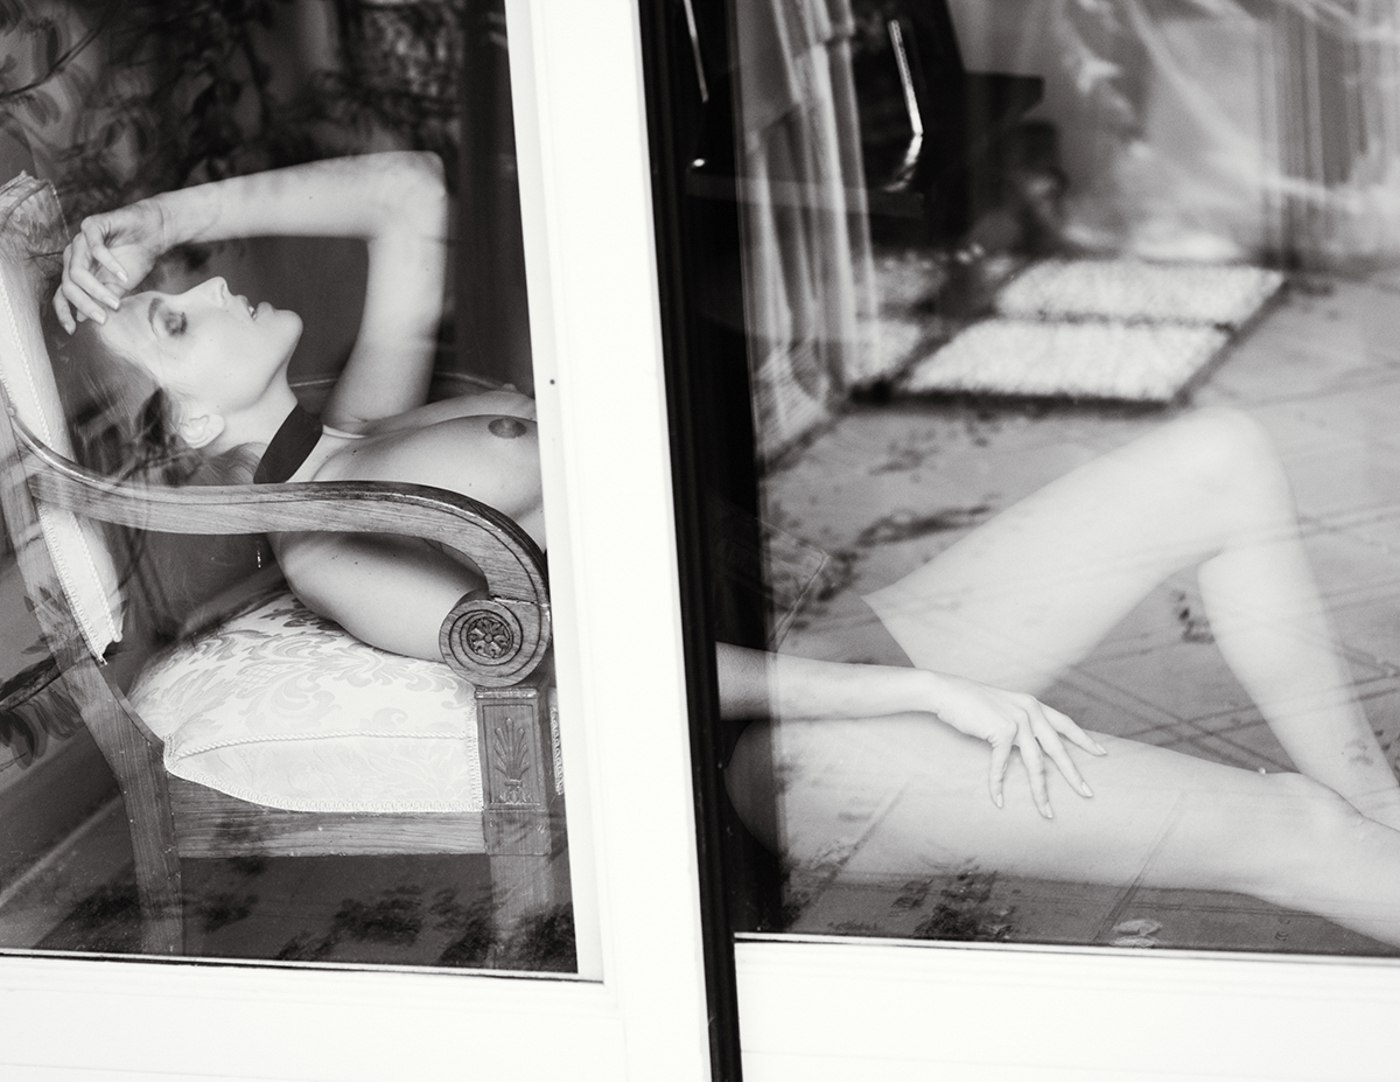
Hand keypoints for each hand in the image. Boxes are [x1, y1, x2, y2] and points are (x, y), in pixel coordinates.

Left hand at [53, 199, 169, 332]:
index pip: (62, 293)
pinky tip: (124, 275)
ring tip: (115, 302)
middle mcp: (74, 256)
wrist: (155, 232)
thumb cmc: (137, 258)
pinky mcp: (93, 226)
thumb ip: (103, 300)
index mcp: (77, 270)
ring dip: (97, 290)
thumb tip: (84, 319)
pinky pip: (94, 248)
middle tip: (103, 318)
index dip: (64, 311)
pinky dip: (109, 264)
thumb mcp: (120, 287)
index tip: (72, 330)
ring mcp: (81, 240)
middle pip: (68, 284)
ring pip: (78, 270)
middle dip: (85, 304)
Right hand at [925, 672, 1105, 818]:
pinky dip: (998, 784)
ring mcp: (1017, 721)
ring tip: (1046, 811)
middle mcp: (1030, 711)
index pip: (1066, 724)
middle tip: (1087, 794)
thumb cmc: (970, 702)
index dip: (1084, 740)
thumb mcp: (1003, 706)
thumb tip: (1028, 744)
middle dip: (1073, 774)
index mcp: (1033, 705)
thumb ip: (1020, 720)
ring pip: (1035, 764)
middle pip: (1058, 749)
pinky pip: (1002, 765)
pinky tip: (997, 800)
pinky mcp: (1001, 731)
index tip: (1102, 753)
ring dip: (1040, 792)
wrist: (947, 692)